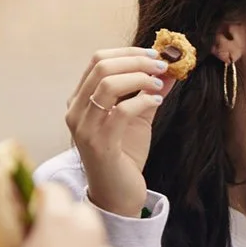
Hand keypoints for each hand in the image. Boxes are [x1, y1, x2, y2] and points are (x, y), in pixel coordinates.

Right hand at [65, 46, 168, 215]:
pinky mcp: (99, 144)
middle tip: (161, 65)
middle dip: (136, 60)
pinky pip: (120, 111)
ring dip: (139, 77)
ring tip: (158, 84)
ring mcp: (84, 127)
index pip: (98, 59)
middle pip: (102, 66)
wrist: (118, 194)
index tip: (154, 54)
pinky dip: (142, 101)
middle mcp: (76, 111)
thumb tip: (169, 69)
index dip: (128, 51)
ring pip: (108, 84)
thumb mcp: (139, 116)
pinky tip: (156, 102)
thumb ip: (149, 92)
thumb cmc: (124, 154)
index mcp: (81, 100)